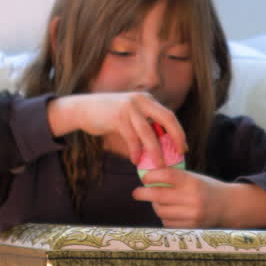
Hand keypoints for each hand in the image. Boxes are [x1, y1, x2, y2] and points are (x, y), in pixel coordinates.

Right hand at [47, 92, 186, 163]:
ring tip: (159, 166)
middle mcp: (141, 100)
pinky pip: (132, 138)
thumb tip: (160, 146)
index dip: (179, 132)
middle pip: (167, 119)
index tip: (183, 148)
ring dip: (155, 151)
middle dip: (177, 138)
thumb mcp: (130, 115)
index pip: (169, 116)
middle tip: (179, 155)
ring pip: (149, 132)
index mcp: (147, 100)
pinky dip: (136, 151)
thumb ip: (144, 125)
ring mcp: (129, 107)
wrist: (82, 109)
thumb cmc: (108, 116)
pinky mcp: (118, 117)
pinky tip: (135, 160)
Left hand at [134, 168, 265, 228]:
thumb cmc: (206, 189)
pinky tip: (171, 212)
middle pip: (159, 196)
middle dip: (143, 194)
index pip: (167, 176)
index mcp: (194, 182)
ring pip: (161, 211)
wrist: (228, 206)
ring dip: (156, 206)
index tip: (145, 178)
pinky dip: (165, 217)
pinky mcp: (191, 227)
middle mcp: (193, 198)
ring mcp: (192, 215)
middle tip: (137, 193)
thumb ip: (175, 178)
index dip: (152, 176)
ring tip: (159, 203)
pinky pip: (168, 223)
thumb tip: (147, 178)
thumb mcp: (194, 178)